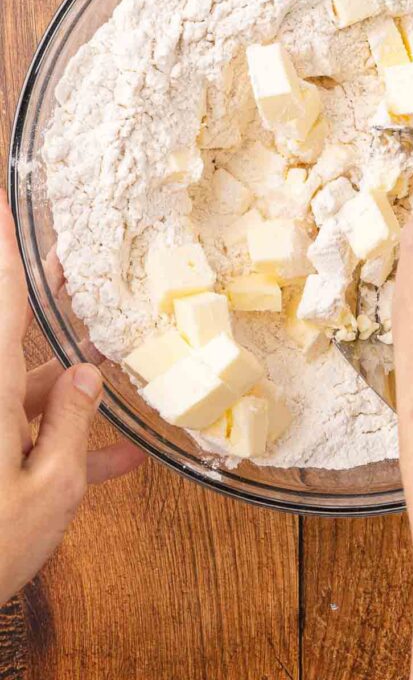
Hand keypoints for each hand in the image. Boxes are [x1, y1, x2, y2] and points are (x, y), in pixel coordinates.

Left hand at [0, 191, 144, 604]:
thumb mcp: (47, 492)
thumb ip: (70, 427)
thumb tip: (87, 374)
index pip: (2, 300)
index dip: (6, 249)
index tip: (6, 204)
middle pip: (15, 330)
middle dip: (44, 298)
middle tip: (71, 264)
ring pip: (29, 386)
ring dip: (68, 385)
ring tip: (114, 374)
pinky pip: (27, 431)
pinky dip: (63, 440)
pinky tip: (118, 460)